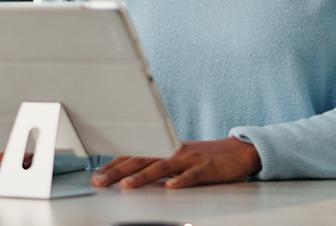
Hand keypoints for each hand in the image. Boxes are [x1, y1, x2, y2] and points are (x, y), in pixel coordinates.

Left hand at [90, 138, 260, 188]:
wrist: (238, 151)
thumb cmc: (204, 157)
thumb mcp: (176, 158)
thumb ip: (156, 164)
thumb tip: (130, 174)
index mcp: (164, 148)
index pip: (133, 155)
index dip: (114, 165)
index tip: (97, 175)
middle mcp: (173, 151)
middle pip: (141, 159)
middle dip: (118, 171)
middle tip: (100, 181)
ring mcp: (189, 159)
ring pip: (162, 166)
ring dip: (143, 176)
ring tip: (127, 185)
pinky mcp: (206, 168)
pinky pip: (192, 175)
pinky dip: (181, 181)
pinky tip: (172, 187)